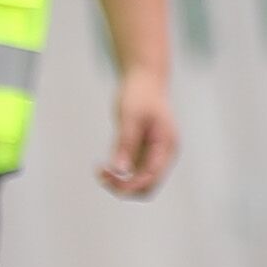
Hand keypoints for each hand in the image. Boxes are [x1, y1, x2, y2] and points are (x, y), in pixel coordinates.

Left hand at [99, 62, 178, 198]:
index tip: (107, 178)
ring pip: (139, 181)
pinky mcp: (144, 151)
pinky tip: (103, 167)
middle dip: (125, 187)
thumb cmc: (139, 94)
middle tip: (102, 176)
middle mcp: (164, 154)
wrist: (145, 79)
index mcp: (166, 146)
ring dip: (120, 182)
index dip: (130, 184)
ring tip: (99, 172)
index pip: (151, 176)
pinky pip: (133, 171)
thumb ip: (125, 144)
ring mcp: (155, 154)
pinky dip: (119, 174)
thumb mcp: (130, 117)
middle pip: (148, 185)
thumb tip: (119, 170)